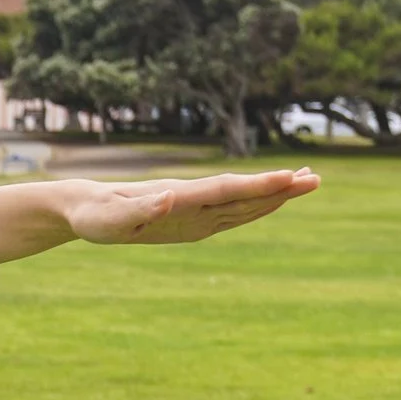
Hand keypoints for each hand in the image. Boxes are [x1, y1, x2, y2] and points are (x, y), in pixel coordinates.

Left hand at [58, 168, 318, 244]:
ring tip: (306, 182)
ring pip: (240, 201)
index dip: (258, 187)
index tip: (288, 179)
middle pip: (242, 193)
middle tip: (316, 179)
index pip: (226, 190)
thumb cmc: (94, 216)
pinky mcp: (190, 220)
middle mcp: (192, 200)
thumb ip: (140, 210)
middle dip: (279, 188)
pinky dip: (253, 206)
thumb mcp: (110, 220)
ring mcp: (193, 210)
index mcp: (179, 197)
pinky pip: (228, 213)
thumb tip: (170, 197)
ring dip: (272, 194)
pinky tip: (270, 201)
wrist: (84, 206)